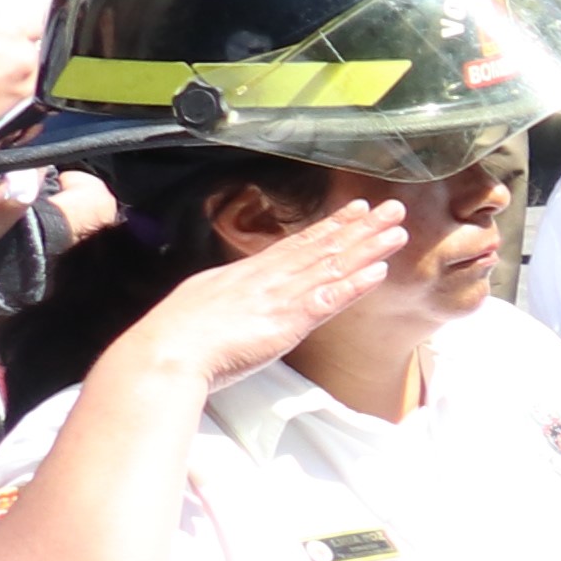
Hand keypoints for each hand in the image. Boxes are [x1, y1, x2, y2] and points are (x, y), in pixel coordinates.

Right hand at [114, 194, 402, 392]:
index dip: (329, 227)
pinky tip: (378, 271)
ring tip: (396, 231)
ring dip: (367, 249)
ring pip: (332, 267)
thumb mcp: (201, 303)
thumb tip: (236, 297)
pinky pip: (328, 299)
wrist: (164, 352)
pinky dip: (355, 284)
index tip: (354, 211)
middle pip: (321, 248)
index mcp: (245, 274)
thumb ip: (226, 297)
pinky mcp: (287, 322)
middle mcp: (267, 279)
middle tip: (391, 208)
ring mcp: (279, 297)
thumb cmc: (173, 336)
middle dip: (358, 228)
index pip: (296, 246)